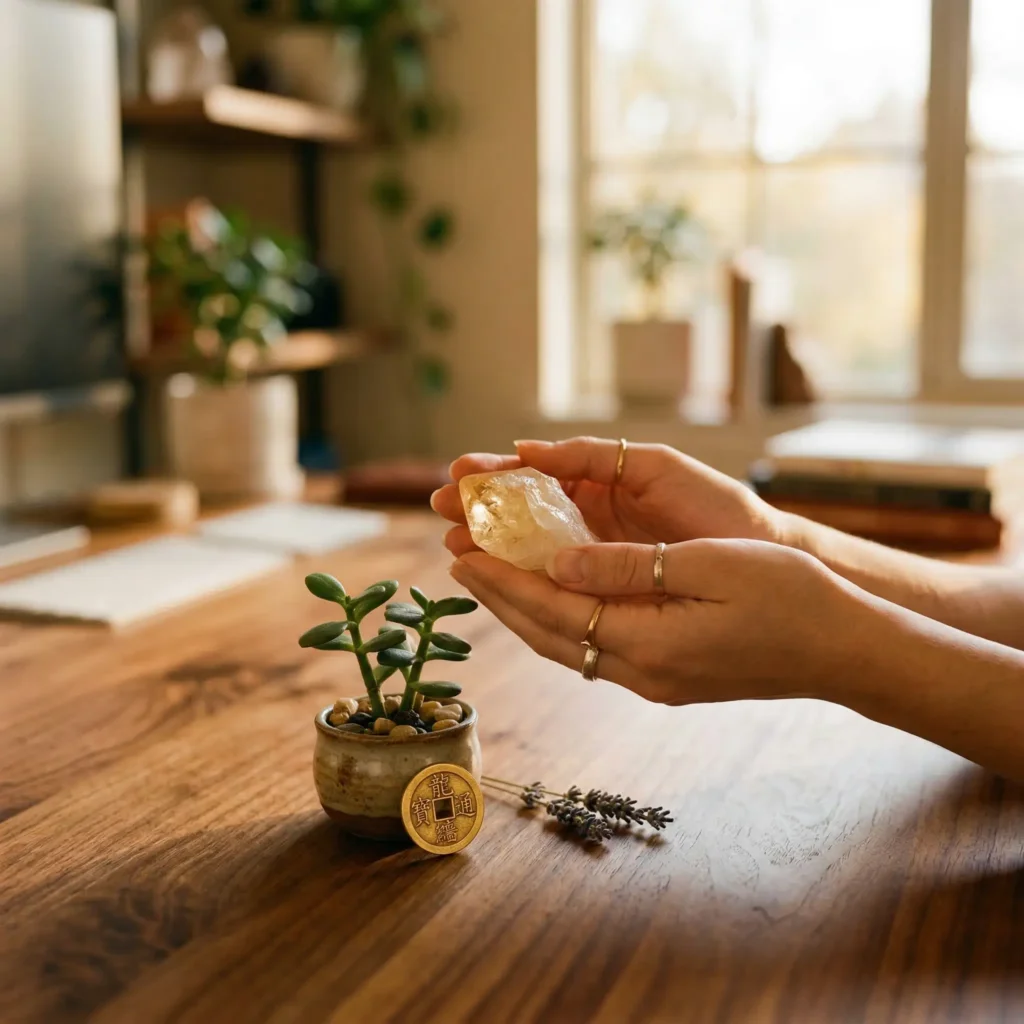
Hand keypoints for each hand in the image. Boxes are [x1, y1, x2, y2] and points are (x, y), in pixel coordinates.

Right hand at [431, 436, 784, 557]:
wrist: (766, 559)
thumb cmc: (717, 505)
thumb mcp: (654, 466)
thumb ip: (592, 457)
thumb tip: (526, 451)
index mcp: (599, 485)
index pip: (534, 479)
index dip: (494, 477)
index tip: (457, 476)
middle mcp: (592, 525)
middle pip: (523, 518)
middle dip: (481, 513)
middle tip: (441, 511)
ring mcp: (599, 562)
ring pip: (533, 556)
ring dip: (494, 549)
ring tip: (456, 545)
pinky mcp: (610, 597)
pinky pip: (561, 591)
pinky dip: (528, 585)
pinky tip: (498, 581)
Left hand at [449, 538, 877, 704]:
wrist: (846, 649)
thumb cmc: (791, 596)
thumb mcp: (709, 566)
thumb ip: (628, 568)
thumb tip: (557, 562)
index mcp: (649, 643)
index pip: (553, 608)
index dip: (503, 579)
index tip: (461, 551)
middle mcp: (643, 672)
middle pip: (548, 634)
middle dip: (500, 595)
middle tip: (458, 558)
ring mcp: (655, 681)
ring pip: (567, 646)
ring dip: (524, 611)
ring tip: (490, 577)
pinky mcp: (669, 679)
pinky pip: (593, 649)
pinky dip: (560, 622)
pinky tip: (552, 600)